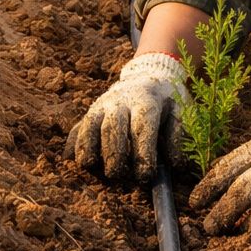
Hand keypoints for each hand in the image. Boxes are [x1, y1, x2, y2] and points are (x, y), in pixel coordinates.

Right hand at [68, 53, 186, 182]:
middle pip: (113, 126)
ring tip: (88, 166)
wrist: (148, 74)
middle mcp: (121, 101)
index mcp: (147, 100)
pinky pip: (78, 126)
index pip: (143, 127)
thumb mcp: (181, 110)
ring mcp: (102, 105)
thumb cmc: (167, 99)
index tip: (144, 176)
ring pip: (90, 124)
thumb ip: (178, 136)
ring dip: (87, 145)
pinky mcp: (91, 111)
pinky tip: (69, 158)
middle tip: (116, 174)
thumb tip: (176, 165)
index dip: (143, 152)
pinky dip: (73, 142)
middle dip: (113, 152)